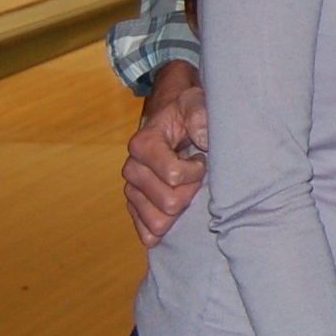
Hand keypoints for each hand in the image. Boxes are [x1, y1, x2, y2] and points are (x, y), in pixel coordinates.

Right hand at [123, 62, 207, 247]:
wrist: (171, 118)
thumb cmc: (185, 111)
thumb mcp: (195, 103)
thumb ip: (199, 116)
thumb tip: (202, 141)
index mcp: (143, 144)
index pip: (173, 175)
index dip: (195, 171)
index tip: (201, 158)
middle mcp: (132, 169)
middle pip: (168, 203)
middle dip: (191, 192)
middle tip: (197, 177)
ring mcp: (132, 190)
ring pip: (158, 222)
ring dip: (180, 212)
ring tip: (186, 190)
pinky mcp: (136, 205)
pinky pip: (146, 232)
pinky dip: (163, 230)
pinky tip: (176, 220)